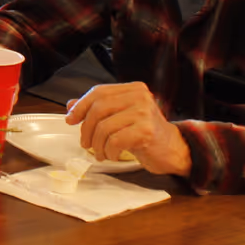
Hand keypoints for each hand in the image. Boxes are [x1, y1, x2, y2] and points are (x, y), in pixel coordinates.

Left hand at [65, 82, 191, 175]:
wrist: (174, 150)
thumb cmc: (146, 134)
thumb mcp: (121, 118)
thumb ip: (99, 109)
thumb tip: (71, 105)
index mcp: (133, 89)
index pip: (99, 92)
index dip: (81, 106)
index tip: (70, 119)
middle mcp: (140, 96)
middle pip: (99, 108)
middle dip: (86, 128)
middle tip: (85, 143)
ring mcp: (144, 112)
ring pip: (104, 126)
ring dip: (97, 144)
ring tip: (101, 153)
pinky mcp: (146, 130)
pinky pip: (115, 141)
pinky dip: (109, 151)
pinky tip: (112, 156)